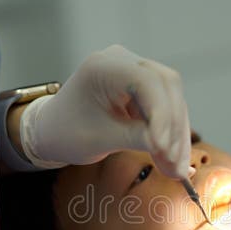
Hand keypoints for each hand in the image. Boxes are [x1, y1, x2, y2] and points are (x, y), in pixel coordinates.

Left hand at [19, 45, 190, 177]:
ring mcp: (134, 71)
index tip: (164, 148)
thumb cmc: (67, 132)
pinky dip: (170, 132)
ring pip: (172, 97)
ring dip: (177, 133)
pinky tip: (172, 157)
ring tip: (176, 168)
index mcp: (103, 67)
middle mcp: (122, 61)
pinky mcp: (142, 87)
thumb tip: (173, 153)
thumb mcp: (100, 139)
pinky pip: (166, 106)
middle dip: (174, 127)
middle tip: (176, 164)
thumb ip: (137, 139)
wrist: (53, 130)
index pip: (146, 82)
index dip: (161, 115)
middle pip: (167, 86)